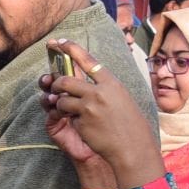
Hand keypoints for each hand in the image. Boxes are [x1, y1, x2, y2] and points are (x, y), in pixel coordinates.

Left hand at [37, 39, 161, 188]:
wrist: (132, 146)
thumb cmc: (129, 123)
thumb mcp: (121, 98)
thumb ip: (103, 88)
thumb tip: (84, 81)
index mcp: (111, 83)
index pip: (88, 60)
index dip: (71, 49)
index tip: (58, 42)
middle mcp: (99, 91)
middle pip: (66, 80)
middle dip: (57, 84)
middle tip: (56, 88)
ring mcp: (89, 106)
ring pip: (61, 99)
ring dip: (61, 104)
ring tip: (72, 111)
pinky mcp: (81, 121)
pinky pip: (66, 116)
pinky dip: (70, 119)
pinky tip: (84, 126)